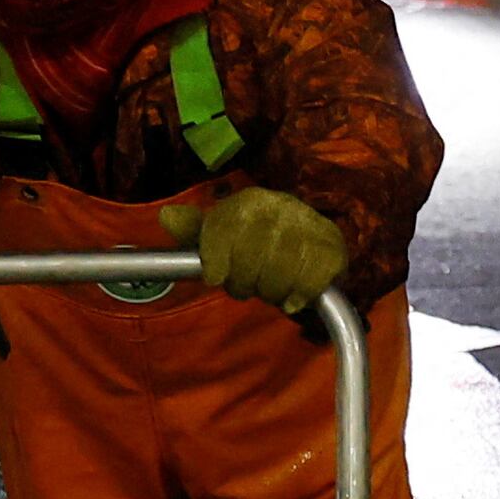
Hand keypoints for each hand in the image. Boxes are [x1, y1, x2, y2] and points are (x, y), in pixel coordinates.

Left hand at [194, 187, 348, 313]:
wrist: (309, 239)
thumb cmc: (256, 241)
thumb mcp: (222, 234)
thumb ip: (194, 231)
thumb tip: (167, 218)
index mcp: (248, 200)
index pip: (221, 236)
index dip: (217, 267)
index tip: (218, 276)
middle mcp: (280, 205)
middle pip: (249, 261)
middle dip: (244, 284)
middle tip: (249, 287)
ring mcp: (309, 224)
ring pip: (279, 274)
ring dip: (271, 292)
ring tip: (271, 289)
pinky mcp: (333, 248)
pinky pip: (310, 283)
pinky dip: (298, 297)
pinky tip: (293, 298)